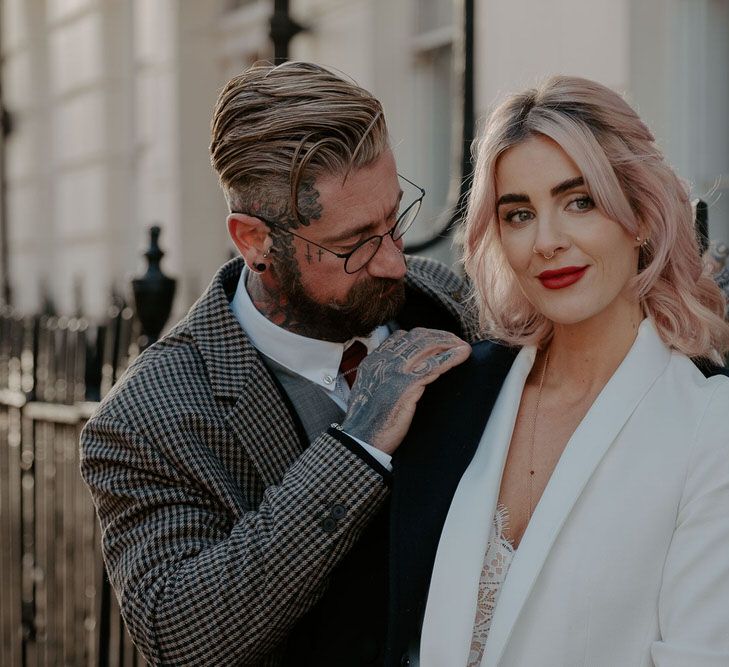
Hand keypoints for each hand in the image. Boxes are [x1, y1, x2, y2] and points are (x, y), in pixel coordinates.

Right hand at [341, 328, 470, 454]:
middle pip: (417, 337)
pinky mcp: (407, 385)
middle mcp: (384, 360)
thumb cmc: (367, 421)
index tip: (438, 340)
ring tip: (463, 347)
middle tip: (456, 342)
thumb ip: (383, 376)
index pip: (401, 336)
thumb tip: (400, 375)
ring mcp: (395, 371)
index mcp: (374, 360)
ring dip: (449, 343)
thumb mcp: (369, 390)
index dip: (424, 336)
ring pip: (427, 346)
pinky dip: (451, 357)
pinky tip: (463, 355)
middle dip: (441, 336)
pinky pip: (434, 365)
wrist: (361, 438)